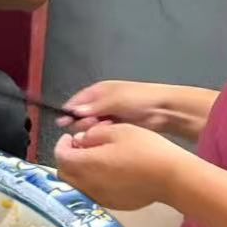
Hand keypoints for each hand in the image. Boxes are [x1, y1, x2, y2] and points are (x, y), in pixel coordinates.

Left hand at [53, 123, 191, 210]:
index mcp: (86, 164)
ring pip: (76, 186)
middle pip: (64, 173)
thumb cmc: (146, 149)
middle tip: (80, 147)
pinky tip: (107, 174)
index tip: (69, 137)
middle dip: (67, 159)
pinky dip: (91, 183)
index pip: (60, 156)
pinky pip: (92, 194)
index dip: (61, 144)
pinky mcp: (112, 205)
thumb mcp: (118, 131)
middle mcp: (88, 185)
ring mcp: (99, 198)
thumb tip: (80, 140)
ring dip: (77, 172)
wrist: (172, 178)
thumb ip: (93, 134)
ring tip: (93, 160)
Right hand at [58, 80, 183, 134]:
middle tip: (90, 125)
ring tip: (102, 129)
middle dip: (83, 121)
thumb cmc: (138, 99)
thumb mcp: (114, 100)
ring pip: (92, 125)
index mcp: (99, 91)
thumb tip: (73, 112)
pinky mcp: (117, 127)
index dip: (70, 111)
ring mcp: (110, 115)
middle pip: (82, 115)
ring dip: (94, 129)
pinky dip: (103, 134)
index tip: (63, 123)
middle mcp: (102, 102)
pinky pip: (103, 132)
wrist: (163, 110)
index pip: (77, 100)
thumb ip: (93, 107)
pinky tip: (108, 135)